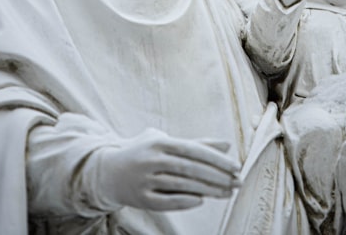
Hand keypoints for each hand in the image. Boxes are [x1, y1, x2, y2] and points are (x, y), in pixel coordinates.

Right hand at [94, 129, 240, 211]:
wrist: (107, 171)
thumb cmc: (145, 152)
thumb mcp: (167, 142)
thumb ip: (197, 143)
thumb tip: (227, 144)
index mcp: (159, 142)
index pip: (193, 150)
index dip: (216, 159)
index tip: (236, 166)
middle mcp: (151, 160)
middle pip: (190, 169)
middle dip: (217, 176)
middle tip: (237, 182)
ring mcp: (145, 180)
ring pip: (182, 186)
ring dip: (208, 190)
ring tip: (227, 193)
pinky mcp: (141, 199)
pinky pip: (167, 202)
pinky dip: (185, 201)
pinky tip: (202, 200)